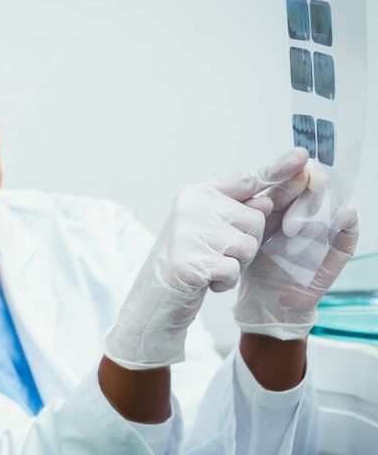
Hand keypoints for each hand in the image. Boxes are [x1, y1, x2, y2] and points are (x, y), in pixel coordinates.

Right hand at [104, 148, 309, 369]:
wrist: (152, 299)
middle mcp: (191, 207)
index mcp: (197, 194)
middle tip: (215, 255)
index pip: (246, 179)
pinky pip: (233, 270)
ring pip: (247, 246)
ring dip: (235, 265)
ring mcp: (187, 232)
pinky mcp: (189, 261)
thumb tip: (267, 203)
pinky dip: (223, 283)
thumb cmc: (188, 262)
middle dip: (246, 245)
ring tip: (208, 267)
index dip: (277, 168)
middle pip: (255, 219)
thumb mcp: (212, 231)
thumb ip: (238, 213)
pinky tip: (203, 282)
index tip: (303, 155)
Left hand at [233, 164, 359, 340]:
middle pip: (310, 181)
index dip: (290, 166)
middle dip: (302, 183)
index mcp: (278, 200)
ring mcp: (323, 222)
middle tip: (293, 188)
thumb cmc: (250, 265)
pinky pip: (348, 220)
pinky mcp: (340, 241)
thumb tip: (256, 180)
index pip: (288, 174)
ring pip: (328, 198)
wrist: (264, 299)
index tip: (294, 159)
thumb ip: (251, 208)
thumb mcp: (245, 231)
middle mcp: (302, 207)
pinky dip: (340, 216)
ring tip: (290, 230)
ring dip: (312, 208)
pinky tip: (329, 221)